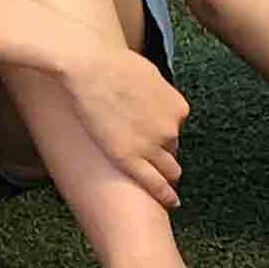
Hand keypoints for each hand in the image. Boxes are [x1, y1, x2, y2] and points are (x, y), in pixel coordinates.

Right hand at [51, 36, 188, 208]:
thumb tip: (154, 99)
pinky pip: (154, 183)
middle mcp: (170, 129)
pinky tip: (172, 203)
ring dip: (167, 175)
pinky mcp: (129, 159)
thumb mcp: (150, 76)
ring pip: (168, 168)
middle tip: (158, 162)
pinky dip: (166, 194)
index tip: (158, 139)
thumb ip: (157, 94)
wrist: (90, 67)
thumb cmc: (114, 64)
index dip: (164, 133)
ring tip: (166, 186)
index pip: (175, 128)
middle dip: (166, 155)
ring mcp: (151, 146)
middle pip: (173, 150)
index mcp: (178, 108)